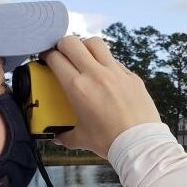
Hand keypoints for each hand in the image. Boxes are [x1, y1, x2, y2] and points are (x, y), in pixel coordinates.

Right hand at [41, 35, 161, 158]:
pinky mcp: (132, 76)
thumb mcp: (82, 139)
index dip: (47, 55)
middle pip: (72, 42)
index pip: (55, 58)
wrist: (139, 144)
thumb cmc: (110, 142)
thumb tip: (58, 137)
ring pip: (95, 43)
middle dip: (63, 45)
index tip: (47, 59)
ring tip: (85, 58)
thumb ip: (66, 136)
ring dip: (86, 47)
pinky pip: (115, 60)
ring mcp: (116, 72)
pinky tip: (106, 76)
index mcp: (78, 87)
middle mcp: (96, 74)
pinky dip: (107, 63)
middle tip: (63, 55)